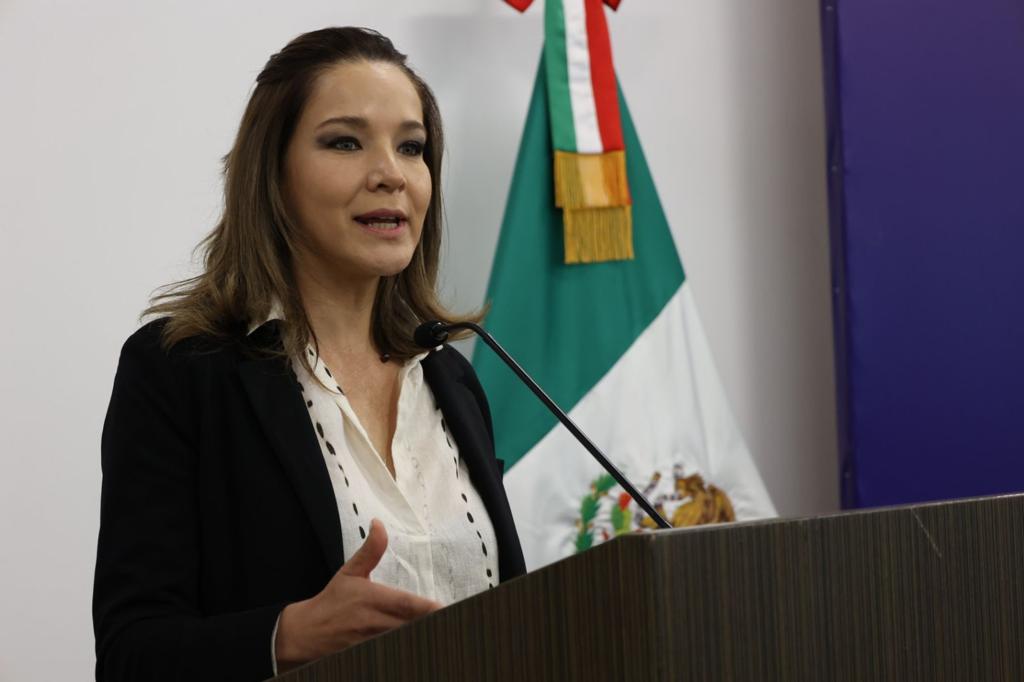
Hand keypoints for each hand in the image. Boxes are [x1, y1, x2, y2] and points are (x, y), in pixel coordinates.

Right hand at [274, 519, 441, 667]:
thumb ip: (371, 551)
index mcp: (372, 599)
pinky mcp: (366, 657)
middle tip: (453, 623)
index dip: (429, 609)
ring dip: (420, 639)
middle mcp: (373, 623)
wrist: (303, 634)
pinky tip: (421, 647)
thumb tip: (379, 524)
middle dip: (430, 625)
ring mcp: (370, 643)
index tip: (446, 608)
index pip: (407, 605)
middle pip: (410, 627)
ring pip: (402, 643)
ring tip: (442, 635)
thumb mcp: (350, 572)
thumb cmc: (331, 602)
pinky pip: (393, 655)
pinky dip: (404, 651)